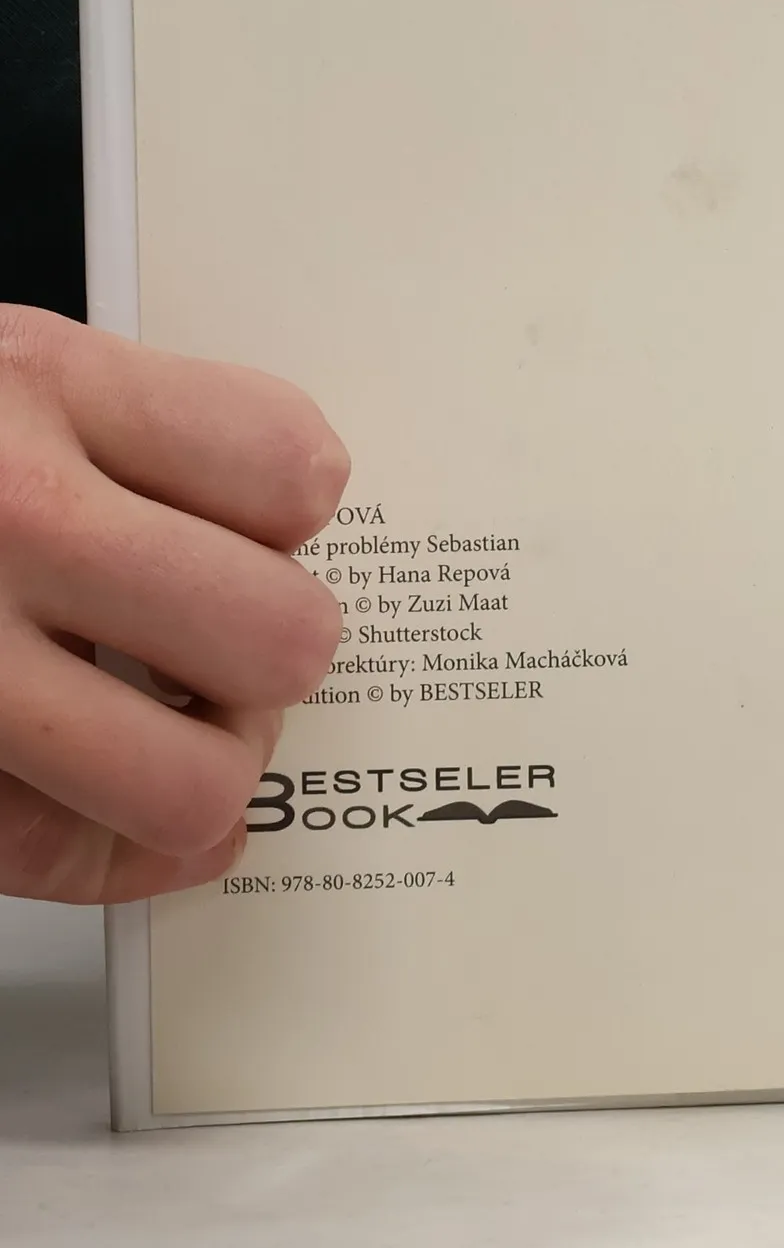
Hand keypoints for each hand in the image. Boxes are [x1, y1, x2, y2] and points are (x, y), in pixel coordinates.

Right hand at [0, 306, 346, 902]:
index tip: (243, 521)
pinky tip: (88, 803)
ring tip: (146, 725)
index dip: (285, 514)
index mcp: (25, 384)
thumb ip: (116, 429)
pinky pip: (68, 863)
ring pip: (196, 785)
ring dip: (199, 768)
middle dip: (266, 657)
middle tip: (205, 645)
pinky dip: (108, 854)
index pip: (293, 469)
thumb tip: (286, 514)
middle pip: (282, 637)